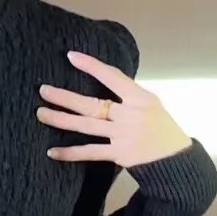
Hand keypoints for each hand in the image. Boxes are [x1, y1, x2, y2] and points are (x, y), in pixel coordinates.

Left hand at [37, 50, 191, 168]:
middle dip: (65, 97)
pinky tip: (52, 152)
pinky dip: (71, 153)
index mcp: (140, 98)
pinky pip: (90, 152)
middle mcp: (131, 115)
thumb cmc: (159, 125)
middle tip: (43, 90)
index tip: (70, 56)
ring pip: (86, 126)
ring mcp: (124, 136)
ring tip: (41, 113)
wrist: (174, 158)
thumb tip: (99, 78)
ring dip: (61, 120)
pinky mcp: (119, 155)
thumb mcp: (150, 102)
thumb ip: (126, 93)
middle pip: (92, 104)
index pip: (112, 77)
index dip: (92, 66)